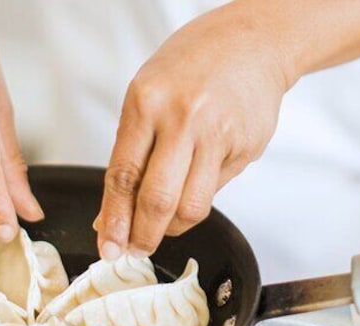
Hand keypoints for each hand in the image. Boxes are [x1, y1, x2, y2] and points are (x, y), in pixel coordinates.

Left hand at [95, 3, 293, 258]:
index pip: (124, 175)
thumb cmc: (191, 67)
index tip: (108, 246)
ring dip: (173, 228)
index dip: (114, 220)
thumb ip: (131, 153)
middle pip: (158, 200)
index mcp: (148, 103)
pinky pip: (216, 191)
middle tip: (135, 249)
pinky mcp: (245, 149)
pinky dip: (199, 198)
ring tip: (164, 226)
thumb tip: (113, 213)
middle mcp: (185, 120)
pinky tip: (196, 180)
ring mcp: (219, 136)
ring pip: (192, 207)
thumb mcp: (146, 96)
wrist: (251, 43)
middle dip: (143, 236)